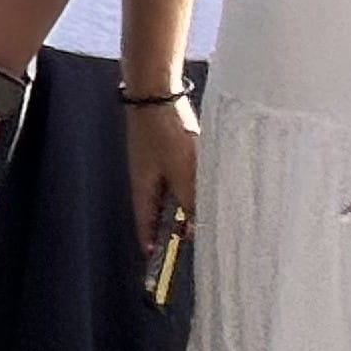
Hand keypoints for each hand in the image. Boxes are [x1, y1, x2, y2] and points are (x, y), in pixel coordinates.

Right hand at [126, 90, 199, 255]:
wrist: (157, 94)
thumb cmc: (166, 135)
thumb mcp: (184, 175)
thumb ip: (192, 202)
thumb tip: (198, 226)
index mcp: (143, 187)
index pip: (144, 221)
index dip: (149, 239)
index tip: (152, 256)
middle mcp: (146, 176)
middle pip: (158, 207)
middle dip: (172, 224)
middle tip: (190, 238)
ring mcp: (155, 160)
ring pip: (171, 190)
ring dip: (186, 203)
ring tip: (206, 214)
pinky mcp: (166, 147)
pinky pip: (178, 174)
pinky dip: (189, 185)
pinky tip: (207, 183)